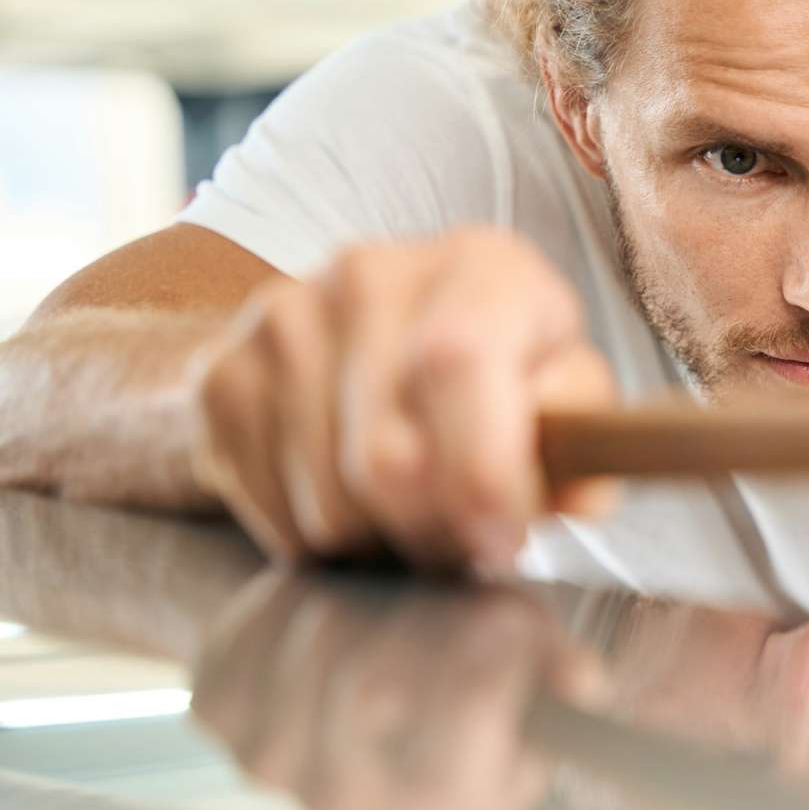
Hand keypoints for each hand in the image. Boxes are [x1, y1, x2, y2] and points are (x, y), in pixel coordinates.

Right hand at [189, 226, 616, 571]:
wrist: (371, 348)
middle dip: (438, 532)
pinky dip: (322, 543)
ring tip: (416, 519)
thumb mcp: (568, 395)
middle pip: (387, 455)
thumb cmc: (502, 383)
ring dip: (382, 545)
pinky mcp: (222, 375)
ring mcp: (283, 317)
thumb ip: (585, 437)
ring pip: (328, 505)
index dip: (481, 474)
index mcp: (480, 265)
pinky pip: (273, 516)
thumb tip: (581, 487)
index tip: (503, 539)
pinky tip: (359, 508)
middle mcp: (372, 272)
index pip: (456, 362)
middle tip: (467, 542)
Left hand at [190, 572, 600, 809]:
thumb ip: (560, 676)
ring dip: (364, 594)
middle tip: (448, 595)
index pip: (453, 751)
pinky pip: (260, 619)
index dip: (485, 667)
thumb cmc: (473, 659)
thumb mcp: (541, 668)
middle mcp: (352, 808)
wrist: (381, 656)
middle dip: (425, 615)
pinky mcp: (217, 711)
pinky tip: (334, 604)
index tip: (504, 619)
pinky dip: (301, 589)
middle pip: (376, 688)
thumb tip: (574, 682)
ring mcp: (272, 766)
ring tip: (392, 602)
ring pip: (320, 636)